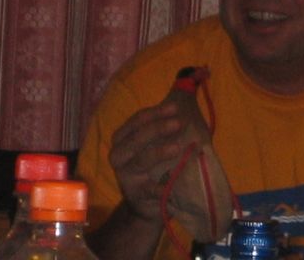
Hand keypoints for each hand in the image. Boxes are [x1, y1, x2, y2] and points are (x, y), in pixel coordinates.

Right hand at [108, 102, 185, 220]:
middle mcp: (119, 156)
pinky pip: (148, 189)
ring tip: (178, 147)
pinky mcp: (135, 195)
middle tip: (179, 122)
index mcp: (122, 139)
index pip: (136, 121)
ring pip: (141, 159)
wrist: (147, 205)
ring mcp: (125, 176)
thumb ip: (165, 125)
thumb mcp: (156, 144)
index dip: (156, 113)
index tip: (175, 108)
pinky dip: (158, 187)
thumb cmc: (155, 166)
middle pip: (137, 138)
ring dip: (159, 152)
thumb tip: (184, 99)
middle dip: (158, 128)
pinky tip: (168, 186)